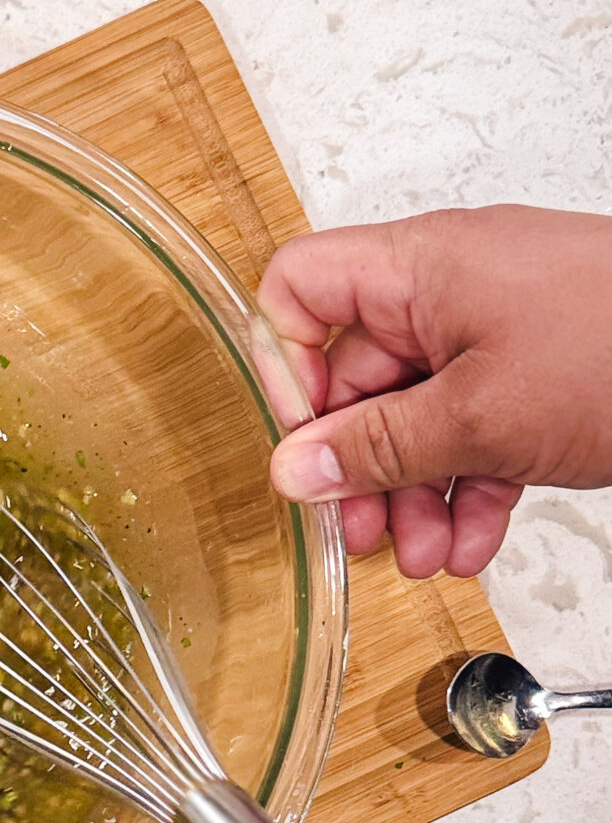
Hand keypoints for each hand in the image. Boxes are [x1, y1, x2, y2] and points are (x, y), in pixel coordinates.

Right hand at [258, 205, 611, 577]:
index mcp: (420, 268)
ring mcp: (497, 331)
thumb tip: (296, 468)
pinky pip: (474, 431)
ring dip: (412, 492)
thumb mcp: (480, 417)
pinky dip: (468, 489)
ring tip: (425, 554)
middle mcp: (450, 290)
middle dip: (358, 463)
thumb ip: (377, 447)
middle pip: (358, 374)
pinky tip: (473, 541)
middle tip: (359, 528)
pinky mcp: (538, 373)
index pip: (301, 291)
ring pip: (417, 415)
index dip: (286, 370)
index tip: (305, 445)